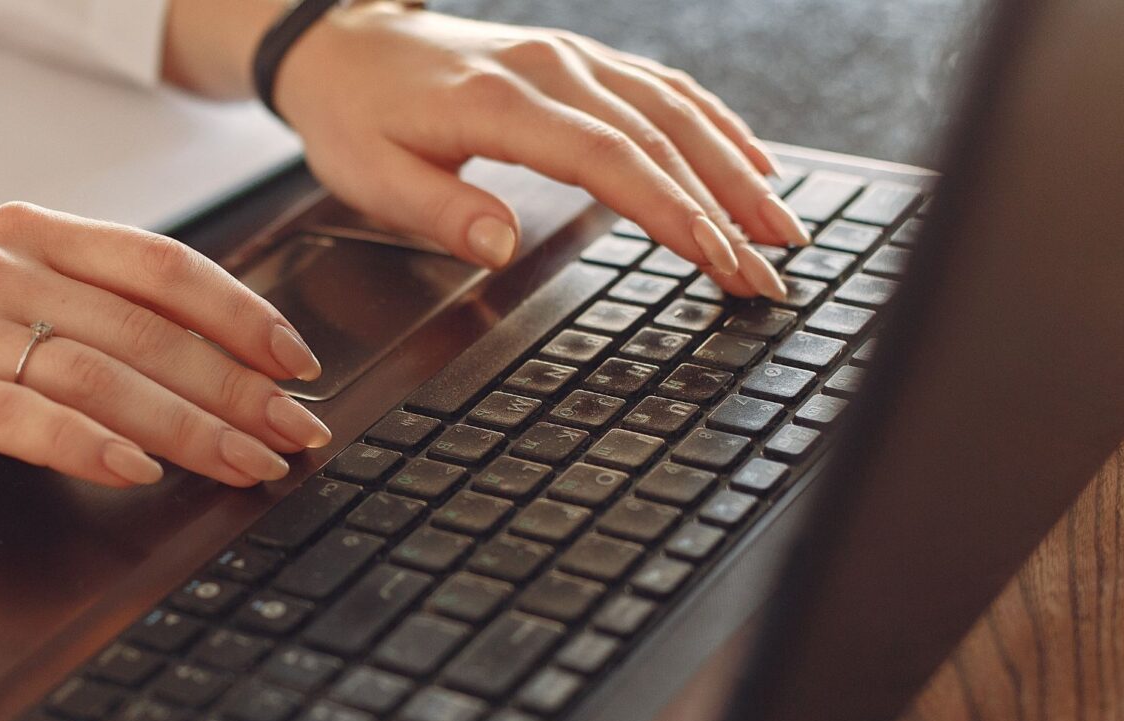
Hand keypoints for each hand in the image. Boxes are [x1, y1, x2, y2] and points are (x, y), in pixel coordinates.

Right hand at [0, 203, 331, 493]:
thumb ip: (77, 312)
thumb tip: (199, 359)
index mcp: (23, 235)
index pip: (160, 265)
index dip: (242, 314)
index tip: (299, 363)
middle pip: (148, 326)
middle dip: (240, 387)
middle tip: (297, 433)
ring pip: (102, 371)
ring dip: (189, 424)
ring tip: (247, 464)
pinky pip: (24, 417)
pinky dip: (91, 445)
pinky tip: (137, 472)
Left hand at [164, 1, 808, 298]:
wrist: (342, 45)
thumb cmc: (354, 115)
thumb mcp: (368, 175)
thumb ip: (437, 210)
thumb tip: (499, 245)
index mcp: (501, 103)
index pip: (608, 158)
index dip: (669, 210)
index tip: (715, 257)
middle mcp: (551, 70)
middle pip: (659, 138)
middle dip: (723, 208)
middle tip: (770, 271)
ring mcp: (572, 59)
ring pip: (675, 109)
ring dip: (736, 169)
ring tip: (783, 229)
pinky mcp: (579, 61)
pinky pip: (663, 88)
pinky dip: (716, 126)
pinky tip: (753, 165)